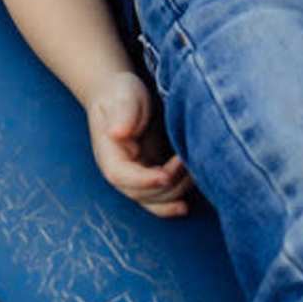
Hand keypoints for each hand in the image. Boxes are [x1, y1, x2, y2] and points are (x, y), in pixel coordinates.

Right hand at [87, 75, 195, 217]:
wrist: (121, 95)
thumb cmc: (122, 94)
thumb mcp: (124, 97)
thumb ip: (123, 114)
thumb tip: (117, 133)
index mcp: (109, 153)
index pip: (121, 176)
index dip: (144, 181)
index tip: (165, 175)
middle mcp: (119, 171)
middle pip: (140, 194)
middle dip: (167, 186)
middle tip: (186, 162)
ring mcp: (134, 176)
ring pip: (152, 201)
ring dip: (174, 193)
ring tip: (193, 172)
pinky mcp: (149, 176)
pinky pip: (158, 198)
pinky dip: (170, 205)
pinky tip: (185, 207)